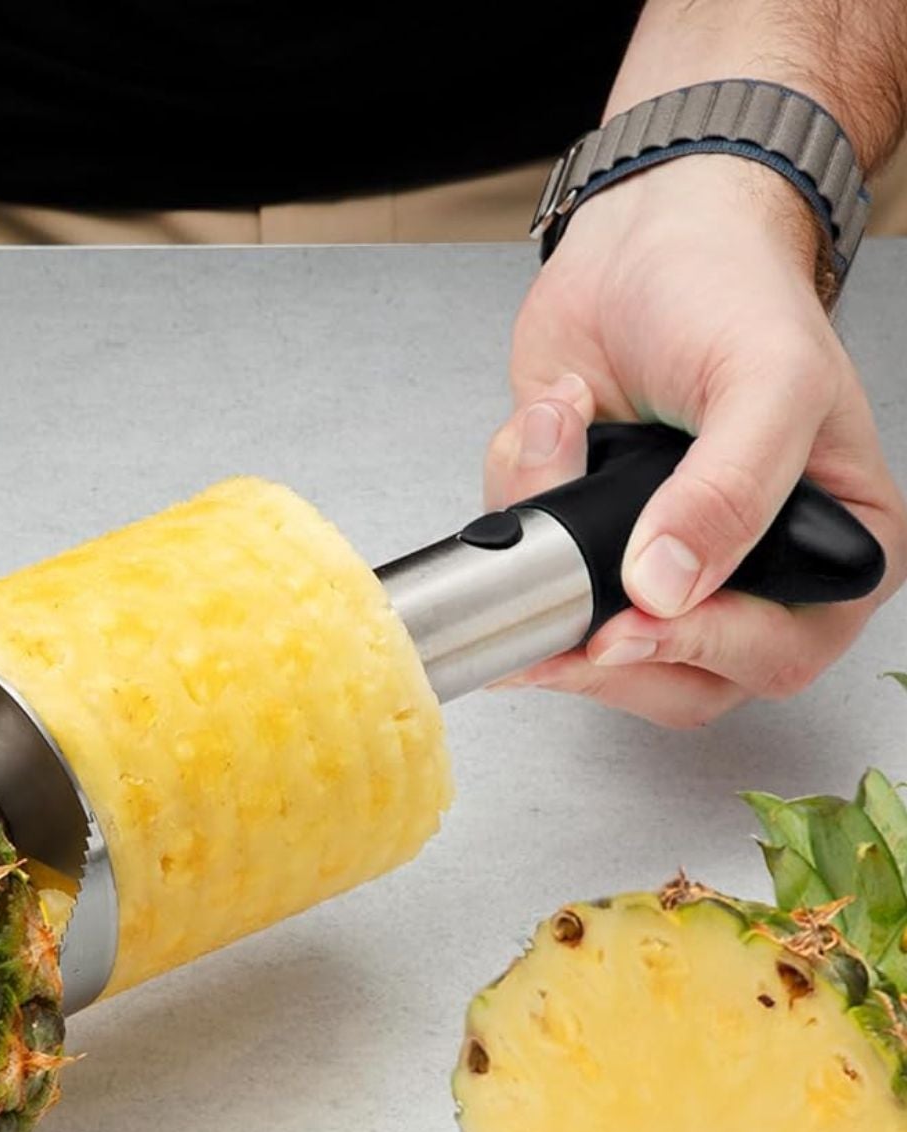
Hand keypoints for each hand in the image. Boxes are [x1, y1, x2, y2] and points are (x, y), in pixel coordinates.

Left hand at [486, 154, 906, 726]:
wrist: (645, 235)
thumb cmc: (732, 292)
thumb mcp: (766, 378)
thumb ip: (732, 490)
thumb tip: (666, 588)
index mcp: (831, 549)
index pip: (778, 655)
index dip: (701, 652)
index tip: (631, 625)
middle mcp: (745, 576)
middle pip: (675, 682)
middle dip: (600, 640)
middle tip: (558, 585)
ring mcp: (654, 570)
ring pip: (586, 648)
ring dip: (547, 561)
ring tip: (562, 440)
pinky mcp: (579, 548)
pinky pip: (526, 578)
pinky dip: (514, 508)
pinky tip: (546, 431)